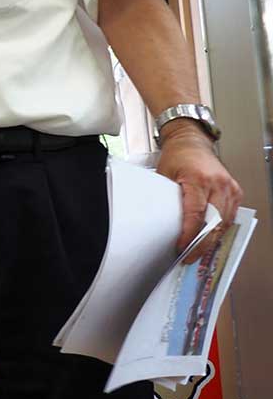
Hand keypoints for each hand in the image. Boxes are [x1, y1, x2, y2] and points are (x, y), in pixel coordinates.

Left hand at [155, 124, 242, 261]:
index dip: (190, 234)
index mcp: (198, 178)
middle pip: (213, 222)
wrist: (191, 141)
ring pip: (224, 222)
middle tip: (190, 257)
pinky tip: (210, 238)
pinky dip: (220, 228)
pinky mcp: (235, 191)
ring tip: (199, 252)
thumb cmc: (177, 156)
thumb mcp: (164, 176)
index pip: (196, 214)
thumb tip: (163, 224)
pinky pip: (230, 215)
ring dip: (212, 239)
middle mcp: (218, 183)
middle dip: (202, 243)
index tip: (182, 247)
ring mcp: (229, 187)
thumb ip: (167, 198)